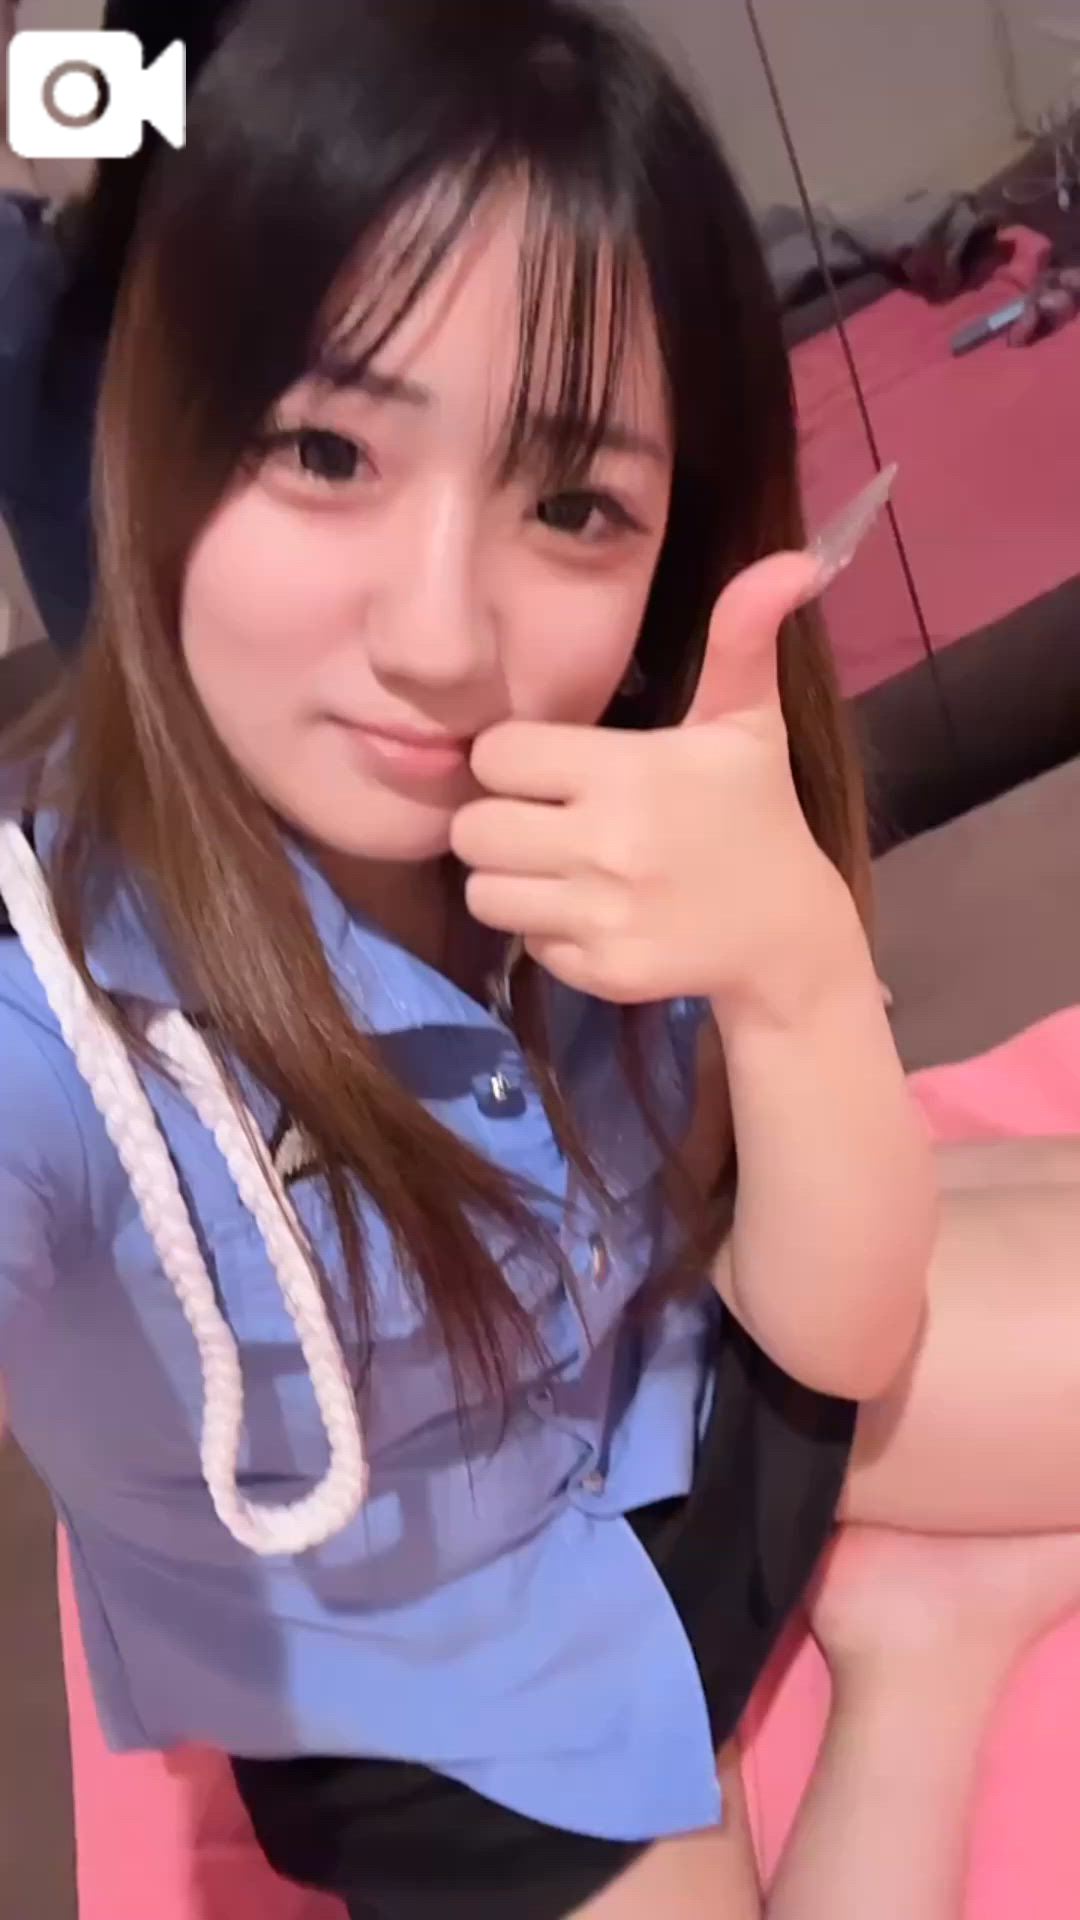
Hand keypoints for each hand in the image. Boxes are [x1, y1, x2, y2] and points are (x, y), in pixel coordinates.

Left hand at [451, 552, 856, 1014]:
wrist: (788, 933)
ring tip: (557, 866)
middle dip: (498, 821)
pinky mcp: (602, 970)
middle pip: (474, 828)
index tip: (548, 768)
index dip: (513, 759)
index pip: (499, 754)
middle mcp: (608, 844)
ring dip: (509, 878)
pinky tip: (591, 912)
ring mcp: (602, 913)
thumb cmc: (755, 814)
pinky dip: (545, 931)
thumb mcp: (748, 722)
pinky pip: (524, 943)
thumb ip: (745, 637)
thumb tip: (794, 561)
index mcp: (629, 771)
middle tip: (541, 820)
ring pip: (485, 890)